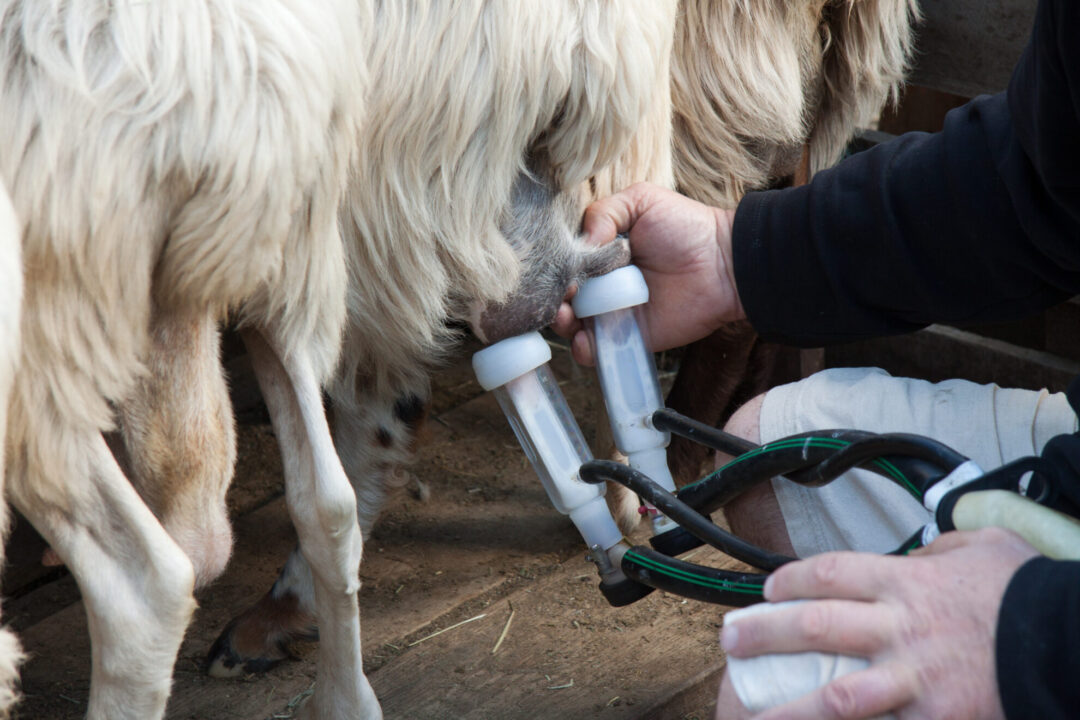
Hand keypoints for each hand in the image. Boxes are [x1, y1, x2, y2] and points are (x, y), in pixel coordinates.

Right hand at [551, 183, 740, 364]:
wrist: (722, 264)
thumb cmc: (685, 227)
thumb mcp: (640, 201)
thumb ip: (603, 213)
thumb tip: (579, 243)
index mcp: (599, 253)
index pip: (562, 263)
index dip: (554, 268)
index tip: (557, 269)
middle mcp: (601, 284)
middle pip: (561, 296)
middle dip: (552, 297)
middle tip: (563, 295)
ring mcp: (612, 314)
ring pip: (572, 325)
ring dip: (562, 323)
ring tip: (568, 315)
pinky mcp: (627, 338)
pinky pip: (595, 351)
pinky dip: (583, 349)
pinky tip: (584, 337)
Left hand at [718, 528, 1039, 719]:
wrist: (1067, 643)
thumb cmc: (1024, 593)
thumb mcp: (982, 550)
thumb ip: (941, 550)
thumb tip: (922, 553)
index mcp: (907, 583)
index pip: (830, 573)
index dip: (791, 579)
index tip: (768, 588)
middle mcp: (900, 629)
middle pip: (816, 626)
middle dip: (765, 632)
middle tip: (730, 639)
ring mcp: (915, 680)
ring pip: (836, 696)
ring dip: (788, 708)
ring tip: (750, 716)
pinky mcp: (935, 719)